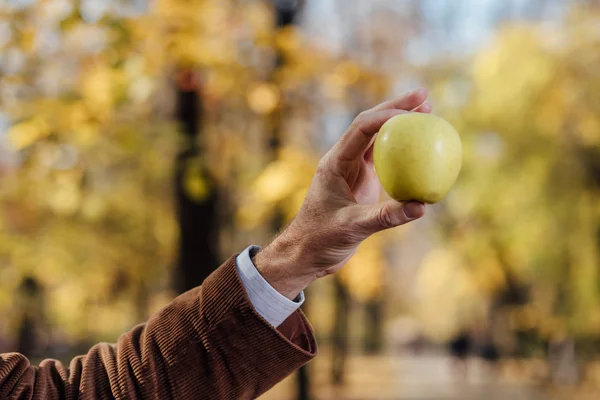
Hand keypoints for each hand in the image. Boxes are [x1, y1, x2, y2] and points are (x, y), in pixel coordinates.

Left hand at [254, 88, 430, 298]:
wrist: (304, 253)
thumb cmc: (320, 239)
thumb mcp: (353, 228)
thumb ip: (386, 217)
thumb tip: (421, 207)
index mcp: (335, 163)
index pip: (362, 129)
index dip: (387, 115)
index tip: (414, 113)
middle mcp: (343, 161)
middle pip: (370, 124)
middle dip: (395, 107)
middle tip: (424, 96)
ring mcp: (351, 171)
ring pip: (377, 139)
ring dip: (399, 124)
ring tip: (427, 112)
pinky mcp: (360, 183)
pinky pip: (384, 161)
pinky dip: (401, 152)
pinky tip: (422, 151)